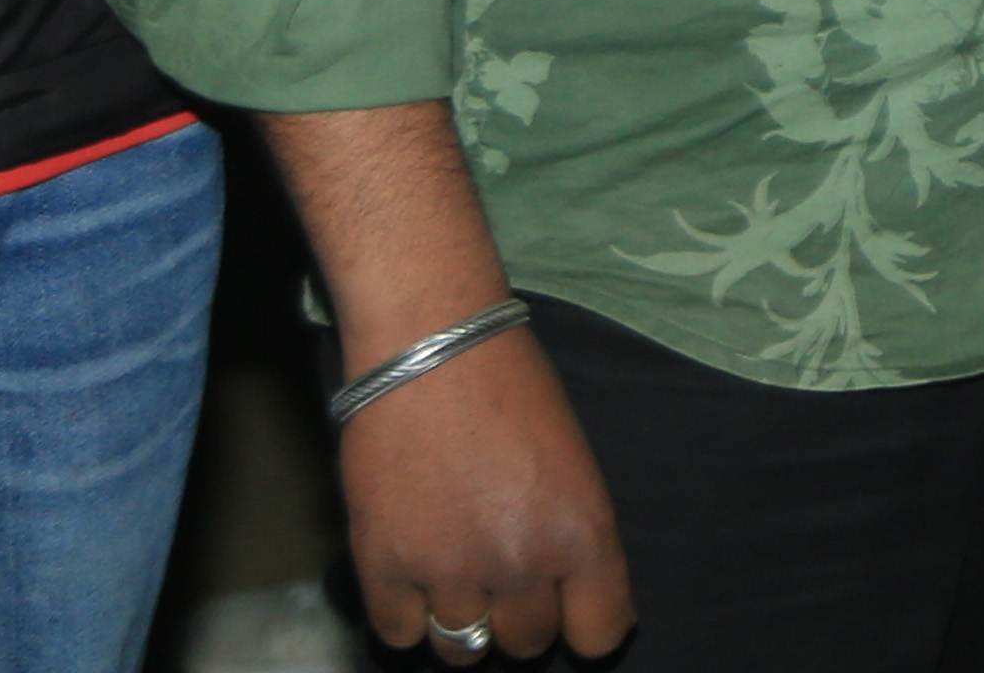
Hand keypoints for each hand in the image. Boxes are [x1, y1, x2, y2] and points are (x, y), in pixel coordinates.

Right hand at [337, 330, 630, 659]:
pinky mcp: (383, 564)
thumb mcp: (573, 462)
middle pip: (527, 643)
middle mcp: (521, 564)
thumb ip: (570, 537)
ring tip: (453, 577)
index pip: (600, 634)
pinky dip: (405, 615)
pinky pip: (399, 633)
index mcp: (582, 533)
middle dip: (517, 615)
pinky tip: (411, 577)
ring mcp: (449, 569)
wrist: (430, 341)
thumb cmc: (509, 383)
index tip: (567, 607)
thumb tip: (563, 593)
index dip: (583, 623)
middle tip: (499, 573)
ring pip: (463, 650)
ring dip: (461, 621)